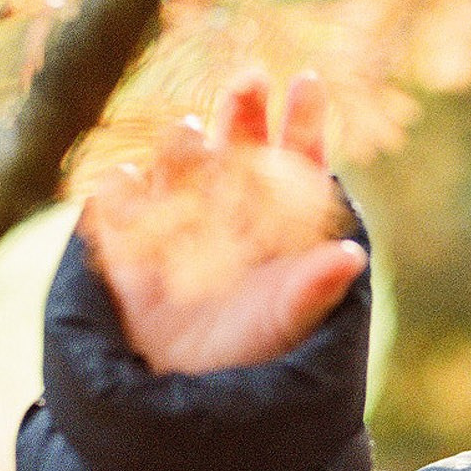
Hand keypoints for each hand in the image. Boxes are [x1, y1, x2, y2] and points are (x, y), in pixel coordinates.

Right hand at [81, 70, 366, 374]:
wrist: (193, 392)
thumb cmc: (257, 355)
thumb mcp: (292, 323)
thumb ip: (317, 288)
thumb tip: (351, 256)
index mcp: (278, 222)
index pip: (296, 162)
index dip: (302, 123)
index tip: (309, 82)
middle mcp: (230, 209)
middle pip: (239, 148)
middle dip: (244, 113)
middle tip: (251, 78)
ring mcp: (177, 219)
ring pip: (180, 167)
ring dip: (184, 149)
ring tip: (192, 133)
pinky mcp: (128, 242)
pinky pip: (119, 208)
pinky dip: (120, 194)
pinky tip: (123, 183)